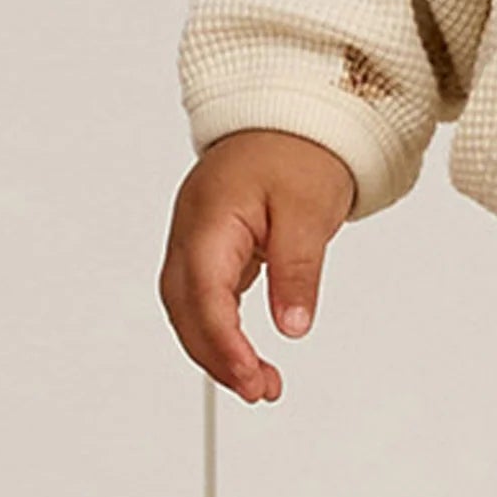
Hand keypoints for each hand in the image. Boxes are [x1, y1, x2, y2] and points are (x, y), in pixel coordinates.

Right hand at [159, 130, 356, 403]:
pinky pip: (205, 291)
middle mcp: (191, 229)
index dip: (225, 346)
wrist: (296, 108)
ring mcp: (196, 234)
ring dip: (216, 346)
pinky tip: (245, 346)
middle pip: (186, 310)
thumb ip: (297, 270)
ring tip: (258, 379)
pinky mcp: (211, 239)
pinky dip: (221, 323)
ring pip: (190, 305)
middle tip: (260, 389)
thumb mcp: (310, 209)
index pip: (206, 297)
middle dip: (216, 357)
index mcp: (209, 219)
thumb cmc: (299, 147)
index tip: (252, 379)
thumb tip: (292, 326)